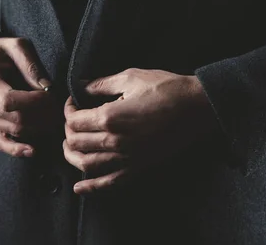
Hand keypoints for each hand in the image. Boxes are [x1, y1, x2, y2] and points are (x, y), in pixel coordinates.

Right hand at [0, 37, 58, 157]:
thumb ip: (30, 64)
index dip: (34, 102)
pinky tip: (33, 150)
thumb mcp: (15, 45)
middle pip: (15, 118)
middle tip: (59, 108)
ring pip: (14, 130)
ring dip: (38, 128)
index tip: (50, 95)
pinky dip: (17, 149)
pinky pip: (1, 143)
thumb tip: (46, 86)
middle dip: (42, 116)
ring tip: (55, 118)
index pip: (9, 100)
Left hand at [63, 68, 215, 194]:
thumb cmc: (167, 89)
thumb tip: (81, 86)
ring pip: (87, 164)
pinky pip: (110, 183)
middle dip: (68, 130)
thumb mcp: (132, 77)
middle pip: (76, 142)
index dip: (68, 110)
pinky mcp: (139, 167)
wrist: (197, 108)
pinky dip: (92, 187)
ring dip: (72, 156)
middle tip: (73, 120)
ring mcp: (127, 158)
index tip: (73, 102)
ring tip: (69, 146)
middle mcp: (115, 142)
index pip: (74, 120)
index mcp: (111, 117)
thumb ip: (102, 83)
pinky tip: (80, 188)